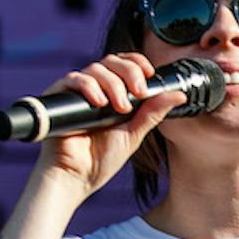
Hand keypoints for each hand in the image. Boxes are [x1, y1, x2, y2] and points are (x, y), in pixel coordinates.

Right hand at [34, 52, 185, 198]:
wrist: (78, 176)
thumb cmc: (102, 159)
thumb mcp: (134, 133)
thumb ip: (153, 113)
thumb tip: (179, 95)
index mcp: (114, 95)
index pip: (125, 65)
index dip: (137, 63)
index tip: (149, 74)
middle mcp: (96, 89)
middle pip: (112, 61)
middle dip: (129, 73)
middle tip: (138, 93)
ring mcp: (78, 92)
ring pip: (96, 68)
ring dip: (113, 84)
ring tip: (119, 109)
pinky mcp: (59, 96)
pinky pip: (74, 79)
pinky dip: (89, 86)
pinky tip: (99, 102)